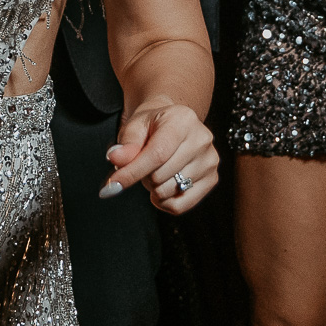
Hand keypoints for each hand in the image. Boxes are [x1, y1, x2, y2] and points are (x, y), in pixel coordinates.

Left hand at [101, 98, 217, 214]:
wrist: (172, 124)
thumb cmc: (151, 125)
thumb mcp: (134, 126)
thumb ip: (125, 144)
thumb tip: (116, 160)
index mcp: (183, 119)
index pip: (157, 154)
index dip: (133, 171)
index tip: (113, 183)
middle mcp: (202, 139)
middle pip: (161, 175)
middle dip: (142, 176)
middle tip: (142, 163)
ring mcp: (210, 160)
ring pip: (169, 192)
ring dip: (153, 187)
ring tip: (155, 170)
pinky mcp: (212, 179)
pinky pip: (180, 206)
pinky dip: (164, 202)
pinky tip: (161, 187)